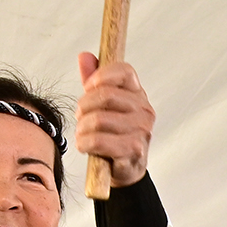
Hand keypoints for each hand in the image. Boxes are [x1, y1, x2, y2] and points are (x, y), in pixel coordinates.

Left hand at [74, 54, 154, 187]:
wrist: (125, 170)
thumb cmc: (113, 134)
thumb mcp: (103, 104)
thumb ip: (94, 79)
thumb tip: (85, 56)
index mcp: (138, 94)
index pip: (124, 70)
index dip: (101, 76)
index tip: (89, 87)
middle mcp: (145, 110)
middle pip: (104, 95)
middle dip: (83, 107)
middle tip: (81, 117)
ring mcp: (141, 131)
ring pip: (97, 120)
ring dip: (82, 129)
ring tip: (84, 134)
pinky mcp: (133, 151)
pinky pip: (98, 141)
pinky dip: (85, 144)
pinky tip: (86, 146)